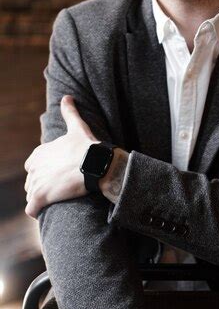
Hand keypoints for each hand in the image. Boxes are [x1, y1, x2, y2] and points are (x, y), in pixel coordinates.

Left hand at [24, 95, 98, 218]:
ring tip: (56, 199)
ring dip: (41, 199)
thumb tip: (67, 97)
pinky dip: (36, 211)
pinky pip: (31, 209)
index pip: (32, 166)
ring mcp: (36, 183)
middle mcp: (33, 168)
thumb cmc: (87, 146)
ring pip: (31, 195)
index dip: (44, 171)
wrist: (96, 165)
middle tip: (59, 188)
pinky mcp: (41, 197)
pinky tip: (45, 210)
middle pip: (31, 181)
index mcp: (39, 153)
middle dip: (41, 186)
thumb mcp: (77, 127)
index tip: (57, 174)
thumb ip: (69, 112)